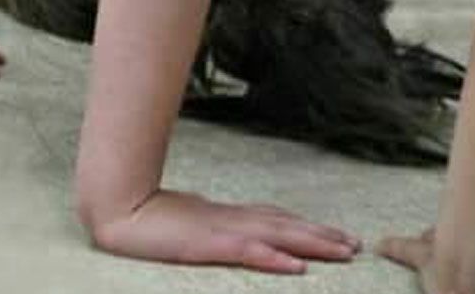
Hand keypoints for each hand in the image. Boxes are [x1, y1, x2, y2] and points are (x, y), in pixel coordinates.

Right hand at [87, 190, 359, 274]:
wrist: (118, 207)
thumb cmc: (150, 216)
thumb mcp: (189, 222)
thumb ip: (213, 226)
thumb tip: (233, 232)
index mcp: (228, 216)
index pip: (277, 219)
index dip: (309, 227)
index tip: (339, 235)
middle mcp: (232, 220)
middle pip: (287, 226)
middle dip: (323, 236)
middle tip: (357, 245)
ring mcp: (221, 231)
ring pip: (277, 236)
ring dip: (311, 244)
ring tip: (342, 252)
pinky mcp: (207, 246)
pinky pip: (248, 253)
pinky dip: (275, 258)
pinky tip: (296, 266)